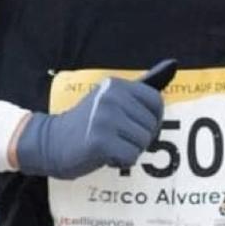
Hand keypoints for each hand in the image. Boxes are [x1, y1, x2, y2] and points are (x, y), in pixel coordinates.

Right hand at [16, 59, 175, 179]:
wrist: (51, 142)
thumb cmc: (87, 123)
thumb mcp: (112, 99)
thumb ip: (141, 86)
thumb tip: (173, 64)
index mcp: (116, 84)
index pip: (156, 102)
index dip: (152, 120)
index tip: (134, 126)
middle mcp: (111, 97)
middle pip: (152, 125)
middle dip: (139, 138)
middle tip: (116, 137)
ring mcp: (105, 118)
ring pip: (143, 142)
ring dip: (130, 151)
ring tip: (110, 145)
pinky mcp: (100, 140)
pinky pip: (131, 156)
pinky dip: (121, 162)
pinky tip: (104, 155)